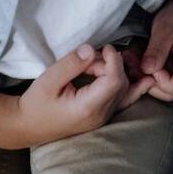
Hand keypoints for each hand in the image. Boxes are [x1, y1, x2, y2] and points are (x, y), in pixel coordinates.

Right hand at [18, 43, 150, 145]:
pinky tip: (144, 79)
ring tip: (93, 66)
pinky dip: (130, 86)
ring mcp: (104, 118)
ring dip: (115, 72)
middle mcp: (100, 115)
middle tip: (88, 59)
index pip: (114, 81)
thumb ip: (71, 64)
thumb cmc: (36, 103)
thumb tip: (91, 49)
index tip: (105, 47)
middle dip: (111, 65)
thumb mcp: (48, 80)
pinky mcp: (103, 116)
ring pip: (125, 91)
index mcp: (87, 107)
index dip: (114, 60)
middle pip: (121, 84)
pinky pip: (124, 100)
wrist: (28, 126)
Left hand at [139, 0, 172, 101]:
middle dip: (149, 82)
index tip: (153, 69)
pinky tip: (131, 59)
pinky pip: (153, 74)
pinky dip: (141, 70)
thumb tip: (147, 70)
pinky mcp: (166, 65)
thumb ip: (158, 50)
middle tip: (133, 67)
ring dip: (142, 77)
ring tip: (129, 60)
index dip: (166, 82)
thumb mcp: (167, 29)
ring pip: (159, 85)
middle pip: (170, 91)